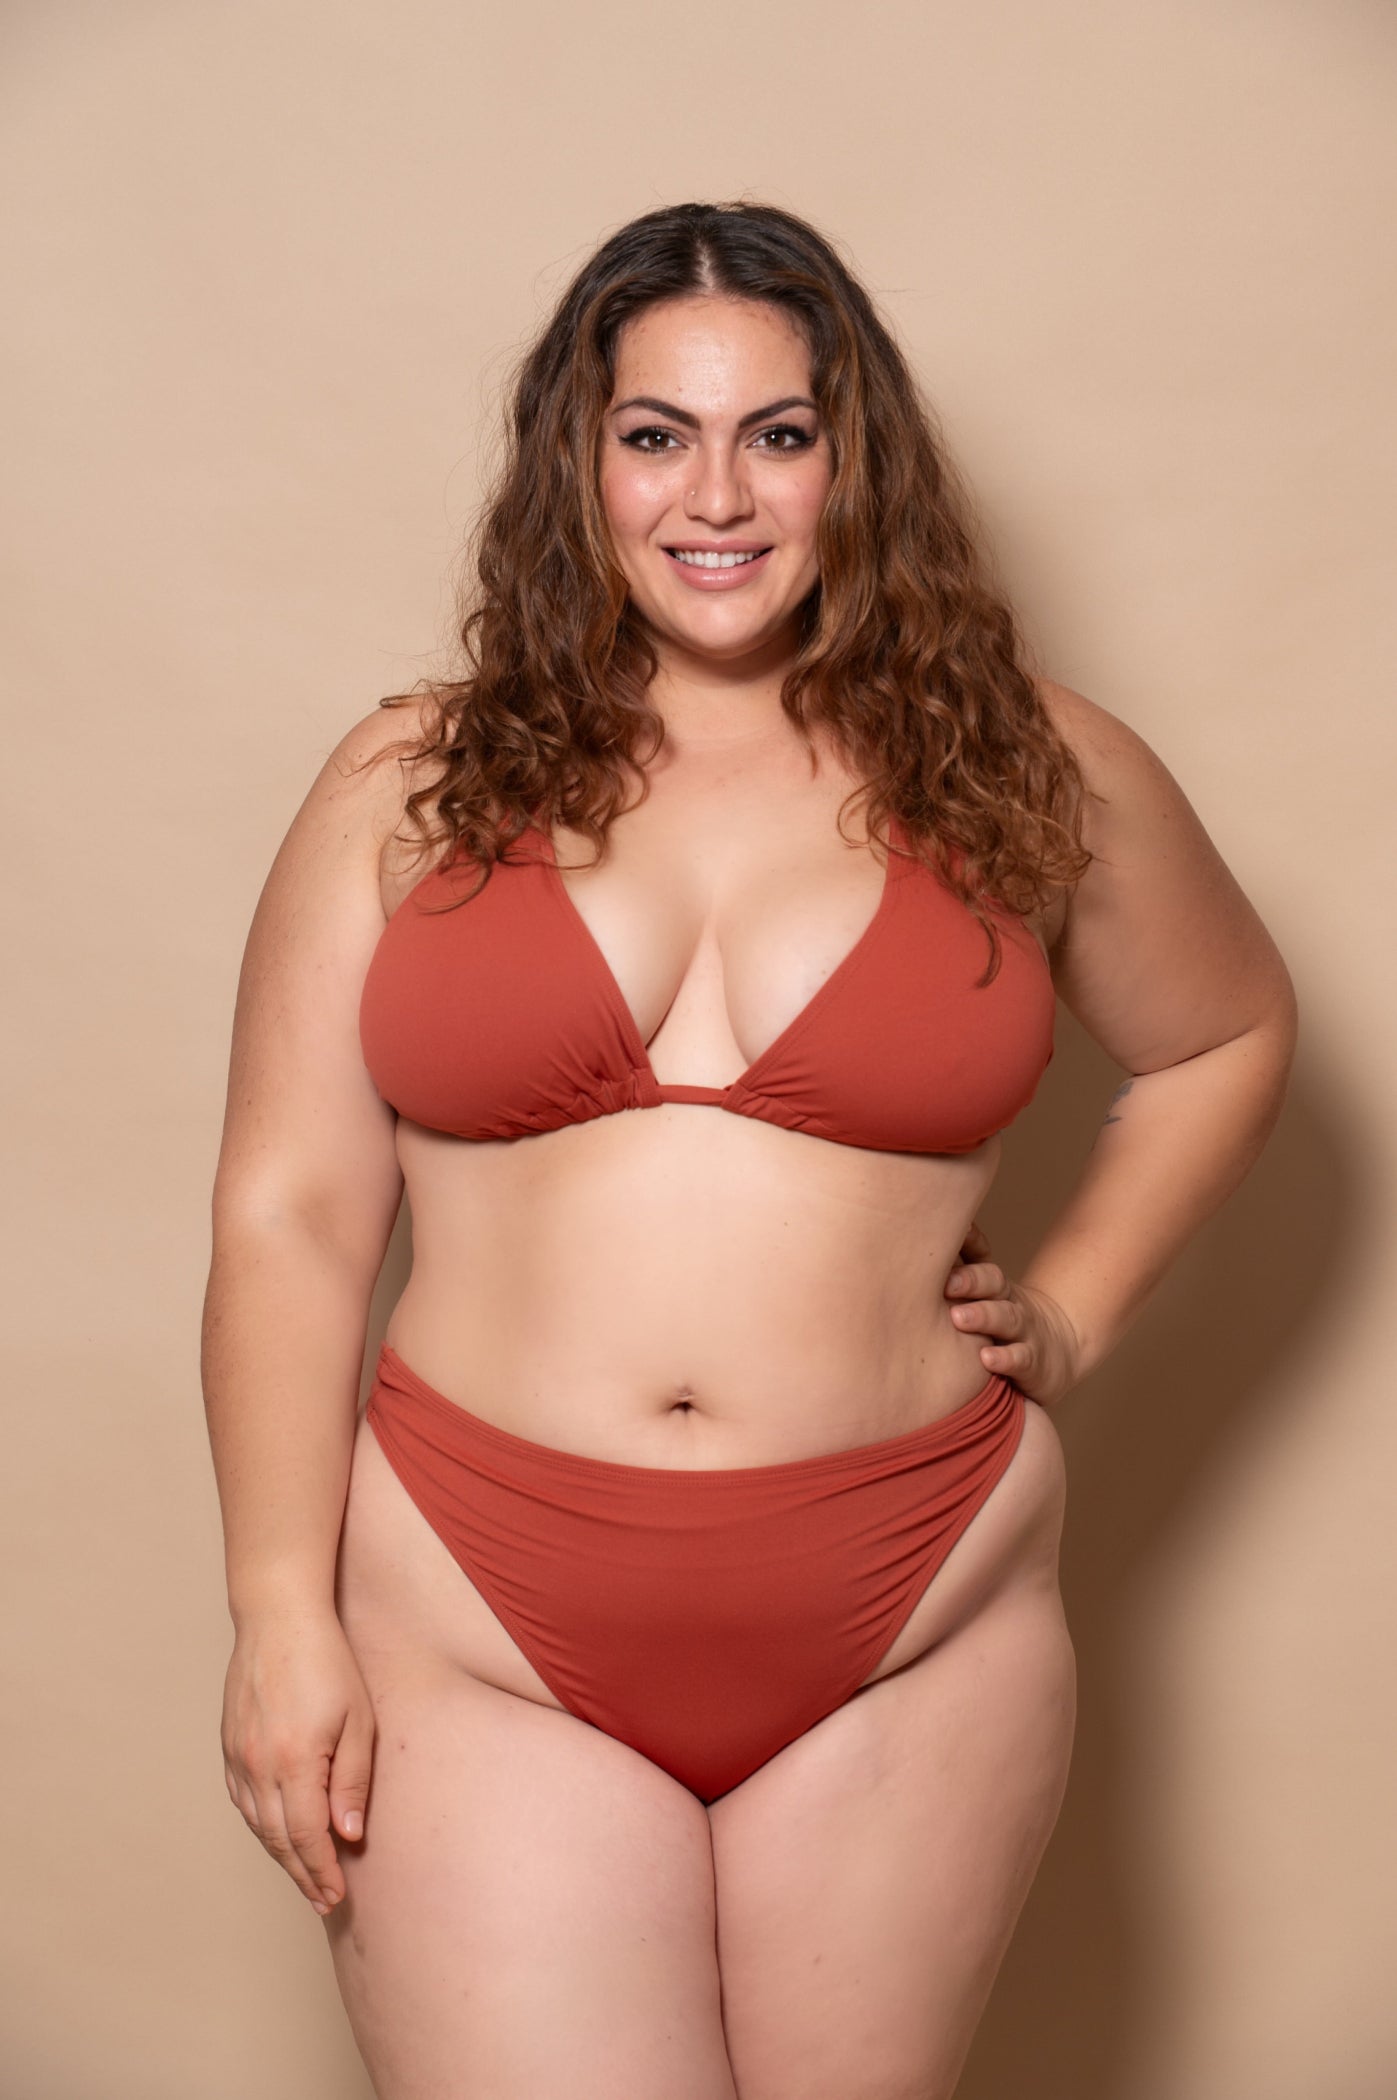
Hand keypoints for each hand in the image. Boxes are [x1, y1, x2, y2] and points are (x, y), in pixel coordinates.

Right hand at [221, 1606, 375, 1917]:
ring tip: (303, 1875)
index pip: (308, 1838)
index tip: (335, 1897)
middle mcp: (259, 1766)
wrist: (278, 1616)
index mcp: (295, 1762)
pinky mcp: (229, 1745)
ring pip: (257, 1824)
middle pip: (279, 1839)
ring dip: (280, 1854)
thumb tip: (348, 1836)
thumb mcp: (358, 1720)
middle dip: (302, 1874)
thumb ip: (352, 1782)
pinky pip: (241, 1800)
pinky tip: (275, 1833)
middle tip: (322, 1900)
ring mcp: (238, 1756)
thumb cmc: (327, 1661)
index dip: (322, 1872)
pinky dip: (259, 1825)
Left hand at [944, 1222, 1082, 1409]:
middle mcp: (1009, 1303)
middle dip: (970, 1281)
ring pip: (1006, 1319)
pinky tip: (986, 1358)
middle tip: (946, 1283)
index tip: (940, 1248)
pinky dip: (1004, 1358)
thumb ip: (961, 1270)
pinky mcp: (1034, 1362)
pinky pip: (1020, 1359)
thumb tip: (931, 1238)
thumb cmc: (1006, 1320)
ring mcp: (1024, 1331)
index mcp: (994, 1287)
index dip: (965, 1254)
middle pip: (993, 1284)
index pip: (980, 1264)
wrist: (1062, 1348)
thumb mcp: (988, 1296)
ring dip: (983, 1317)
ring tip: (958, 1317)